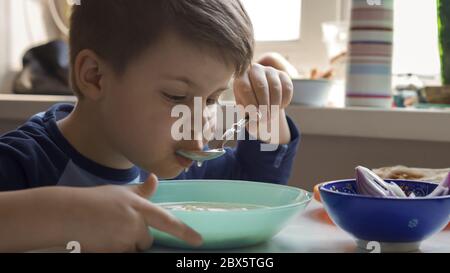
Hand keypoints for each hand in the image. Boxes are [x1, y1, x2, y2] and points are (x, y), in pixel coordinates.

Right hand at [63, 174, 201, 251]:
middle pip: (146, 240)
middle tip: (119, 226)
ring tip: (107, 231)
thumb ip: (142, 191)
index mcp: (139, 208)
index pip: (167, 222)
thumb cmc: (94, 200)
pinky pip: (121, 254)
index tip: (199, 241)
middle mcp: (134, 225)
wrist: (66, 214)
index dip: (185, 232)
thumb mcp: (120, 192)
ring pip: (133, 249)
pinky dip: (115, 249)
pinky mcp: (112, 254)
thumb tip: (155, 179)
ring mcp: (122, 242)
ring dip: (125, 244)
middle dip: (137, 237)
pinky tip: (103, 239)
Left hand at [233, 62, 293, 144]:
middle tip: (265, 120)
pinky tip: (279, 107)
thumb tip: (254, 125)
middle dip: (264, 106)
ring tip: (271, 116)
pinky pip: (287, 88)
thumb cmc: (251, 106)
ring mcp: (270, 71)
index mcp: (241, 78)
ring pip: (275, 88)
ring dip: (274, 105)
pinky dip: (284, 101)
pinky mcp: (283, 75)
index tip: (255, 117)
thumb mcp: (246, 113)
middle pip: (261, 86)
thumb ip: (249, 120)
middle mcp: (255, 70)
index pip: (245, 88)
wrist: (262, 100)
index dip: (251, 103)